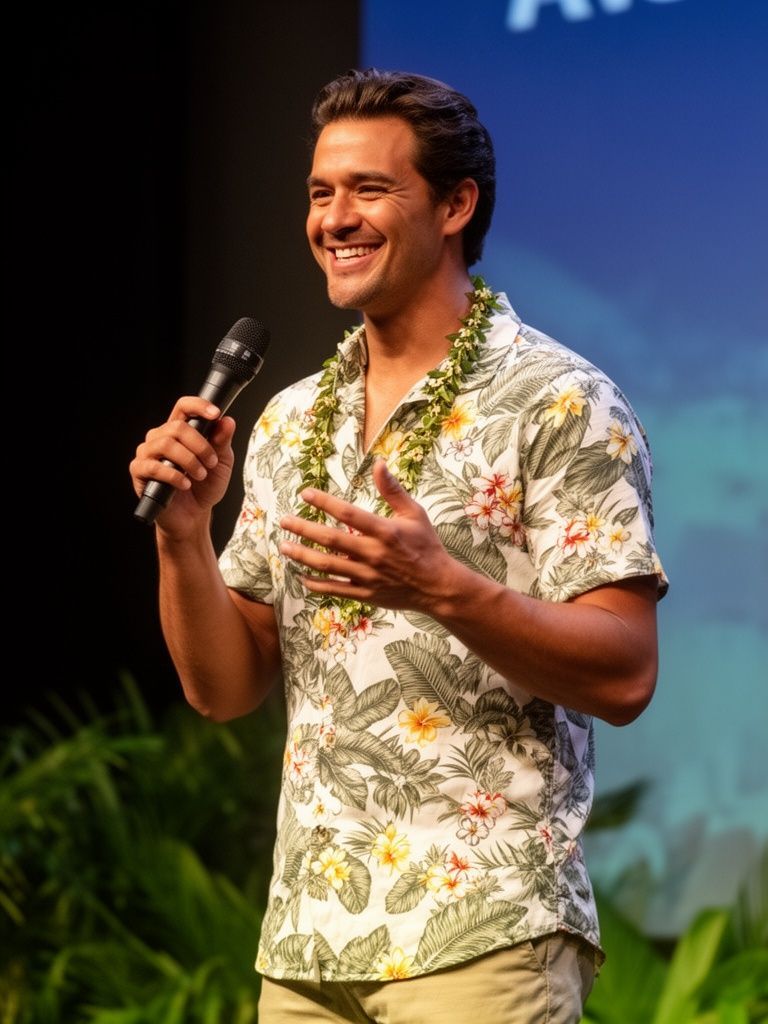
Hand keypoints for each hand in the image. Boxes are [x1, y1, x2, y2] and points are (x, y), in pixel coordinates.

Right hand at [129, 396, 235, 534]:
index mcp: (179, 431)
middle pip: (177, 426)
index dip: (198, 406)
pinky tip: (186, 484)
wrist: (193, 516)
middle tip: (210, 462)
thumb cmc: (205, 487)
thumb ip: (222, 442)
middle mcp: (160, 438)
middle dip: (200, 445)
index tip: (215, 414)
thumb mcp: (221, 463)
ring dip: (189, 460)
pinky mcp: (140, 472)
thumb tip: (227, 421)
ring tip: (200, 475)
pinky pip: (153, 466)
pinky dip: (174, 475)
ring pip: (165, 444)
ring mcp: (148, 454)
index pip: (183, 407)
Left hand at [279, 459, 456, 611]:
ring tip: (284, 547)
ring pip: (327, 565)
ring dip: (302, 555)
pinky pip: (334, 589)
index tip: (306, 494)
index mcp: (385, 531)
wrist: (438, 586)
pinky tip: (300, 575)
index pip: (348, 514)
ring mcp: (367, 576)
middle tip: (284, 521)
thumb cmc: (426, 546)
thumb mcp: (415, 514)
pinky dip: (315, 584)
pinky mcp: (365, 593)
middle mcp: (373, 554)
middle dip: (303, 529)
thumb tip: (378, 463)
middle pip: (330, 540)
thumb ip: (393, 490)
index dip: (324, 502)